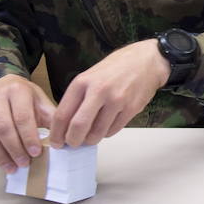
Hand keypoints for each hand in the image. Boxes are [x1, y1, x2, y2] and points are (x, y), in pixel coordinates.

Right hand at [0, 74, 56, 172]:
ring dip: (0, 155)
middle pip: (3, 128)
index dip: (28, 137)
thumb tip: (60, 139)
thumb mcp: (41, 102)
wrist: (4, 85)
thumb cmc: (25, 97)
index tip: (36, 153)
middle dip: (14, 149)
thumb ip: (51, 118)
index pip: (22, 117)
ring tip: (12, 167)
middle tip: (24, 163)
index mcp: (17, 89)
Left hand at [48, 39, 169, 148]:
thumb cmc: (116, 67)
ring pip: (97, 133)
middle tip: (73, 143)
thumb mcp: (90, 76)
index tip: (56, 142)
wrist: (148, 60)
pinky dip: (106, 133)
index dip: (56, 133)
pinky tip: (106, 126)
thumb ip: (78, 98)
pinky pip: (113, 131)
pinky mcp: (131, 108)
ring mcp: (117, 100)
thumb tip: (66, 125)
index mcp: (83, 82)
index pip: (62, 114)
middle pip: (78, 127)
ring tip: (91, 136)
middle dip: (72, 141)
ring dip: (91, 139)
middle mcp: (99, 91)